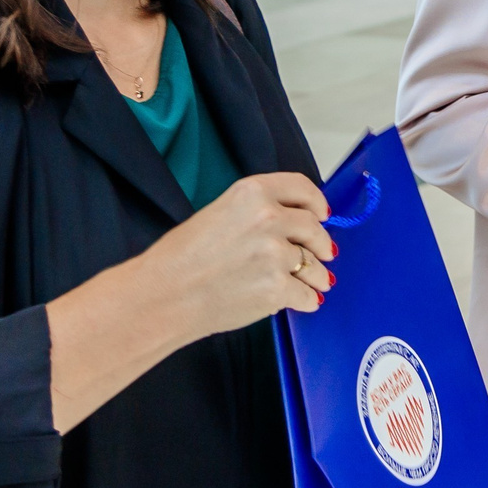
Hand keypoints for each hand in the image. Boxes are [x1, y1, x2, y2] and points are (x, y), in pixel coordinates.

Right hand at [139, 172, 334, 339]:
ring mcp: (275, 255)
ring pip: (314, 264)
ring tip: (317, 281)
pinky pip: (307, 294)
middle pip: (313, 227)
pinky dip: (307, 300)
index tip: (323, 213)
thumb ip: (257, 212)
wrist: (162, 297)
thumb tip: (292, 224)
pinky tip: (303, 300)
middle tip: (325, 252)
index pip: (301, 187)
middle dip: (321, 242)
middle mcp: (268, 218)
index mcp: (251, 193)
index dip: (316, 202)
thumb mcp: (218, 214)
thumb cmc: (180, 259)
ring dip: (318, 274)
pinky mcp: (277, 289)